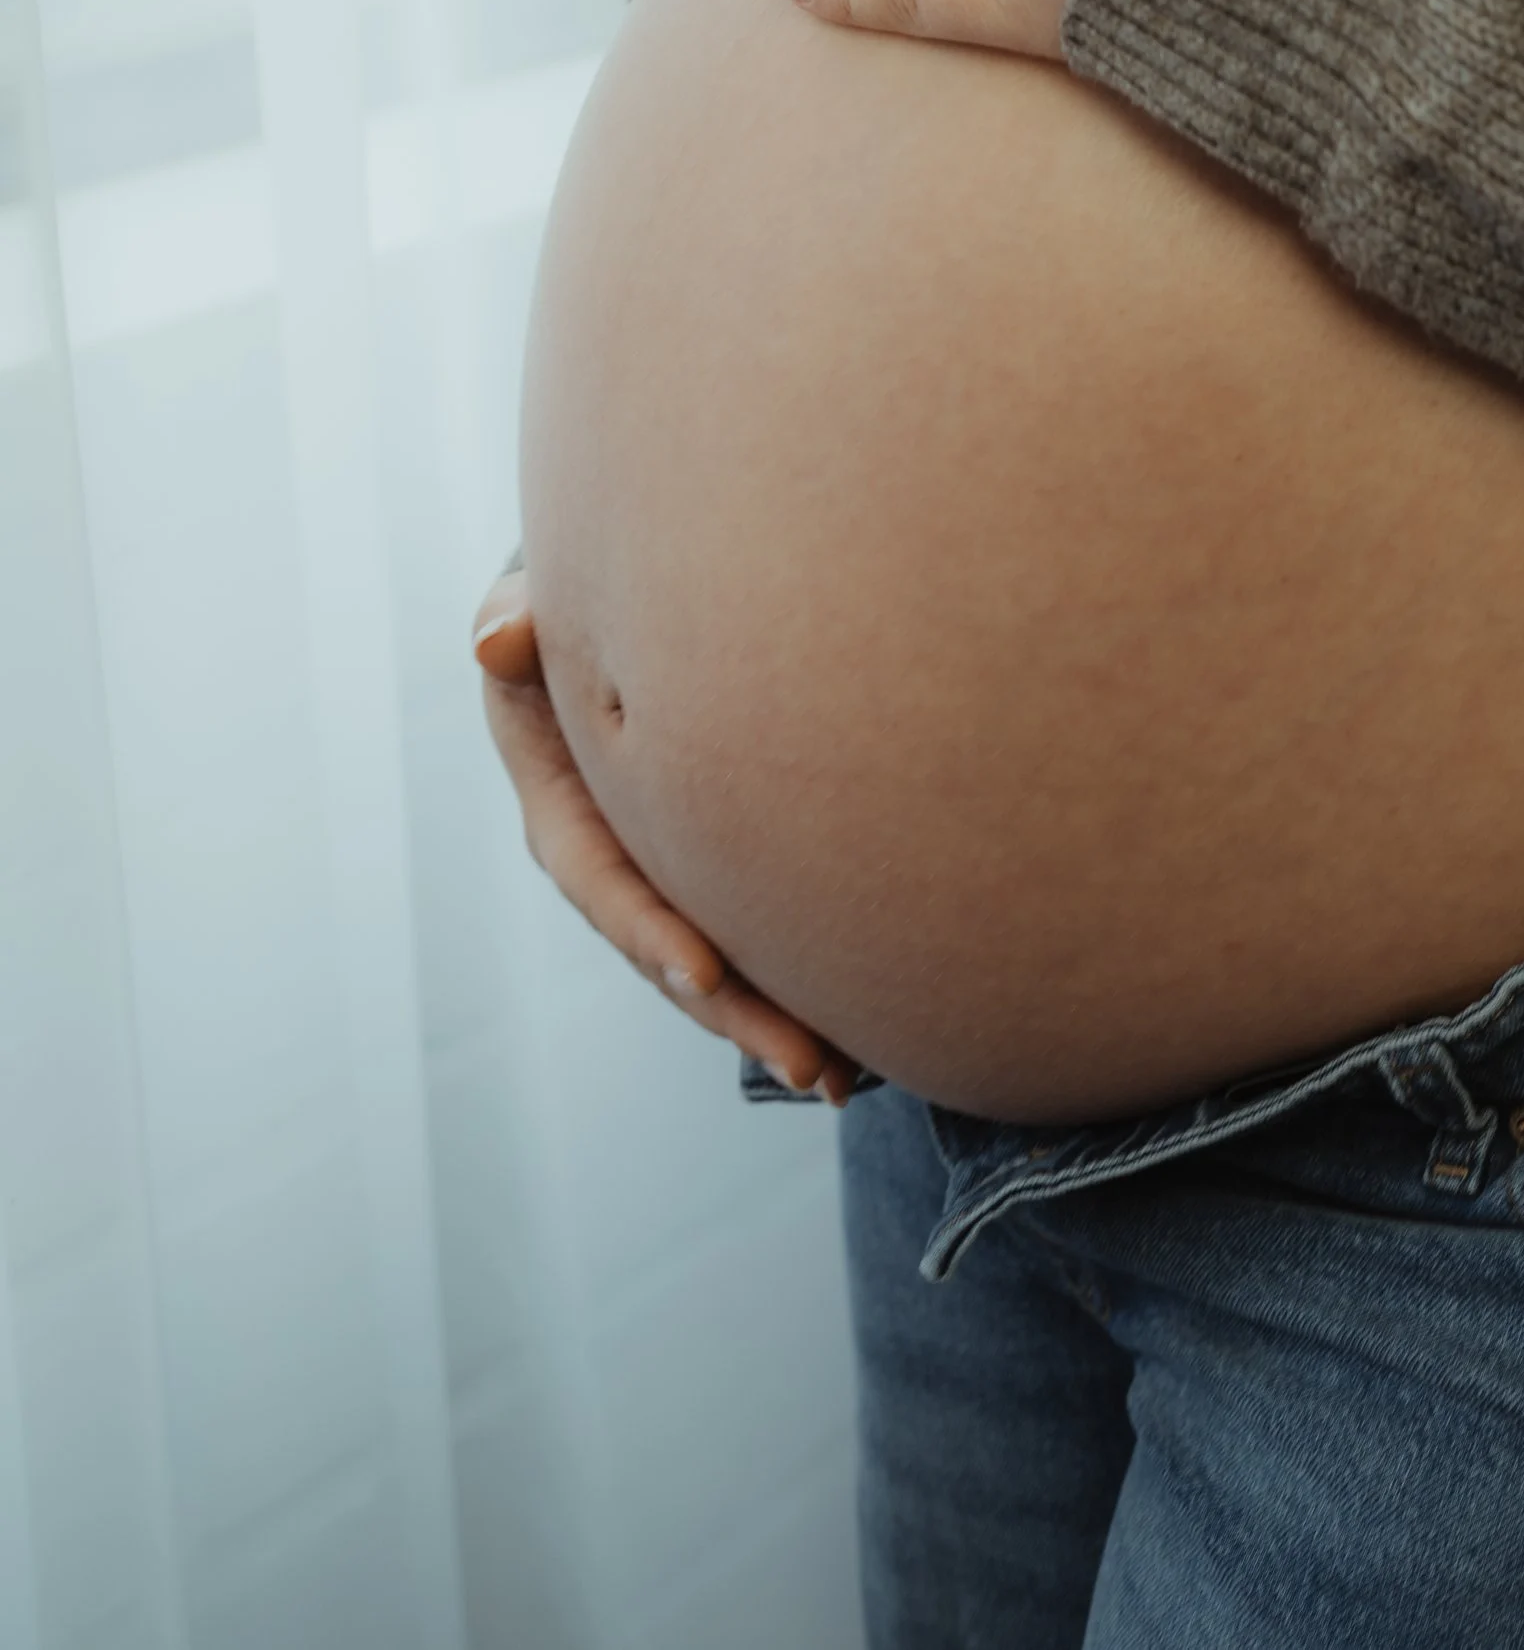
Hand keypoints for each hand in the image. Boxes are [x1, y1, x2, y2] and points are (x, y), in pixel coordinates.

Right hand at [472, 567, 856, 1102]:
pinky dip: (803, 983)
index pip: (600, 875)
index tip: (703, 973)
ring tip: (845, 1078)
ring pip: (719, 962)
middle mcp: (614, 857)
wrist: (632, 606)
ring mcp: (667, 871)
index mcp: (562, 807)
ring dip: (776, 1021)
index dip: (647, 926)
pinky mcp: (718, 868)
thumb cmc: (574, 604)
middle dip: (735, 1011)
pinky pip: (757, 934)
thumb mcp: (531, 604)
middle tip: (810, 1064)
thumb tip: (496, 636)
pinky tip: (867, 1035)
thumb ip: (518, 617)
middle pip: (669, 949)